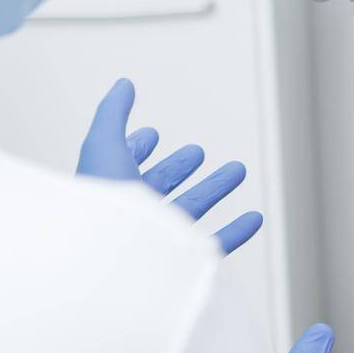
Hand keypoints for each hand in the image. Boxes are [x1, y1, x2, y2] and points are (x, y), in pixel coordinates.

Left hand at [77, 78, 264, 254]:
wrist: (105, 268)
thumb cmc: (99, 208)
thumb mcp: (104, 147)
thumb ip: (112, 114)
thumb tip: (122, 84)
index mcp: (109, 189)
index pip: (124, 164)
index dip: (138, 148)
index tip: (151, 135)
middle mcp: (130, 216)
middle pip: (160, 186)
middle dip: (180, 166)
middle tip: (197, 152)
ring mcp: (156, 240)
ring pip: (190, 209)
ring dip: (215, 189)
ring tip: (237, 170)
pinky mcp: (180, 261)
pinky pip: (214, 245)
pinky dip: (236, 231)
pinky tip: (254, 218)